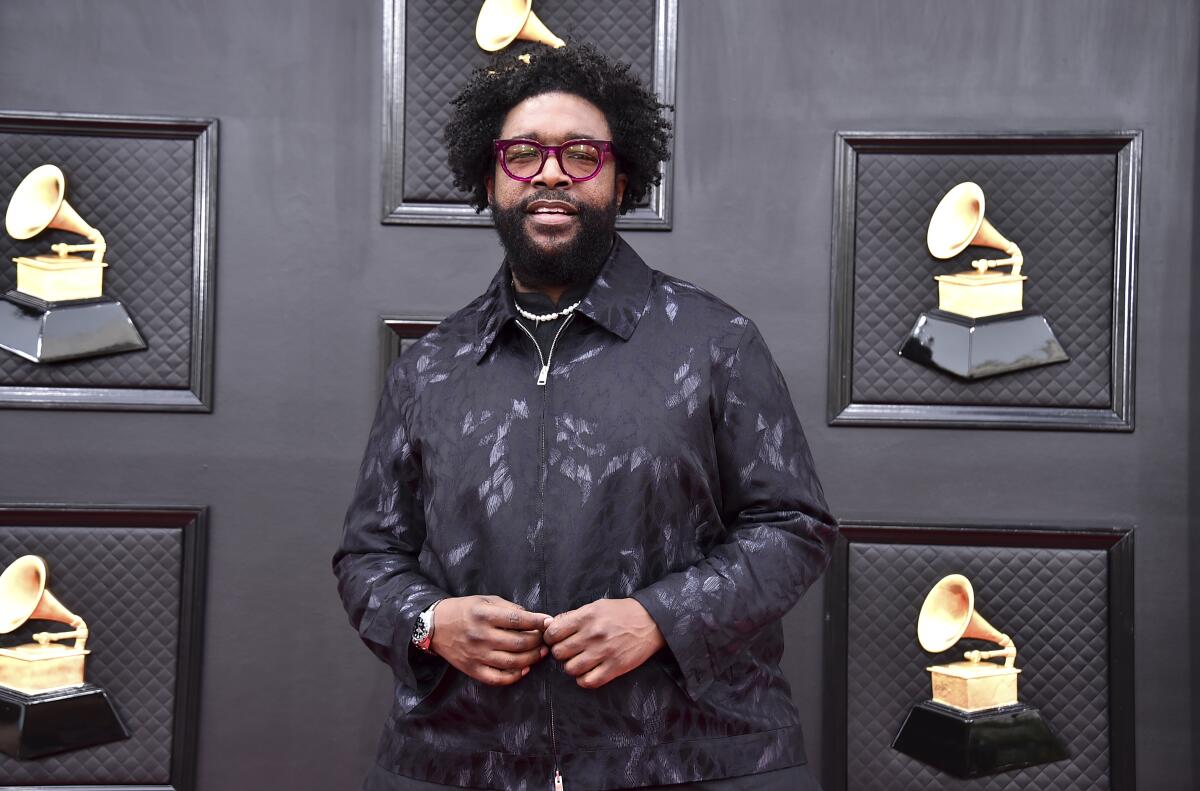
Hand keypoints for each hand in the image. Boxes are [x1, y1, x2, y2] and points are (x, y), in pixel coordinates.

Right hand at [429, 595, 549, 685]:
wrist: (436, 627)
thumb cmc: (465, 610)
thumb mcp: (485, 601)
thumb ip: (509, 608)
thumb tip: (535, 618)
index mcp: (484, 615)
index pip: (517, 620)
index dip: (537, 622)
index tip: (549, 622)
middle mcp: (481, 636)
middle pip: (519, 643)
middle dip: (538, 641)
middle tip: (546, 639)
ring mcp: (477, 655)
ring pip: (513, 662)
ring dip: (532, 658)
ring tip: (540, 653)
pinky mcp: (473, 670)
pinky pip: (498, 678)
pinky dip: (515, 676)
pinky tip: (524, 669)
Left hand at [543, 598, 664, 688]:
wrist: (651, 622)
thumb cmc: (620, 613)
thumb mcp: (596, 606)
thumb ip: (572, 617)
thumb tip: (548, 626)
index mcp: (587, 617)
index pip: (553, 633)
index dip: (550, 638)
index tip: (556, 640)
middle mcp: (593, 634)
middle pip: (559, 653)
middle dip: (561, 653)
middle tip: (569, 651)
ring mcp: (604, 652)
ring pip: (571, 669)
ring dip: (572, 667)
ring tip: (579, 661)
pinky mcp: (615, 667)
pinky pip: (588, 681)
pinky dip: (584, 680)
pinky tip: (588, 672)